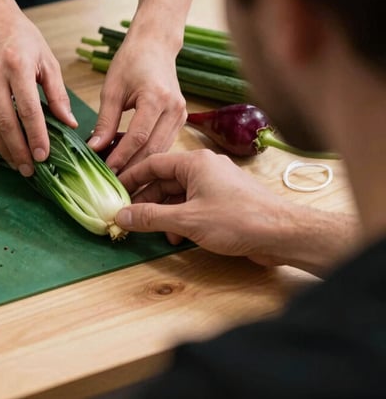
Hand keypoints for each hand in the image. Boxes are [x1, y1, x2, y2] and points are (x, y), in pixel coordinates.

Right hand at [0, 7, 76, 176]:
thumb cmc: (22, 37)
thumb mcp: (47, 59)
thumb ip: (58, 93)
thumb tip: (69, 124)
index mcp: (17, 65)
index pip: (28, 110)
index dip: (36, 136)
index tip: (44, 156)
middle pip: (5, 123)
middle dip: (18, 151)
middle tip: (30, 170)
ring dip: (3, 149)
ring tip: (17, 164)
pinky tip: (3, 146)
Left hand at [88, 32, 186, 172]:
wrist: (155, 45)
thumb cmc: (131, 62)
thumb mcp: (111, 89)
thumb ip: (105, 121)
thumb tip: (94, 148)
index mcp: (157, 98)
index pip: (138, 137)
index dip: (121, 157)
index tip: (106, 172)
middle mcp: (175, 108)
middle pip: (153, 149)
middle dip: (133, 170)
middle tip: (113, 186)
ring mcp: (181, 115)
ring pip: (161, 150)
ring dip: (141, 167)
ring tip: (120, 180)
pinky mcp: (181, 119)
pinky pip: (164, 144)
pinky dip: (147, 155)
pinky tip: (130, 164)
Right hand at [114, 150, 360, 276]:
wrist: (282, 234)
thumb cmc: (236, 220)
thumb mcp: (186, 220)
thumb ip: (150, 217)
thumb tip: (121, 216)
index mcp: (194, 162)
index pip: (152, 163)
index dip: (131, 178)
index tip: (115, 192)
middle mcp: (205, 168)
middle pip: (165, 181)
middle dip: (147, 201)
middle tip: (130, 218)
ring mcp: (217, 184)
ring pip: (179, 195)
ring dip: (165, 214)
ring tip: (156, 232)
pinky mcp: (226, 201)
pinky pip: (194, 205)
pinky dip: (182, 219)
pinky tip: (179, 236)